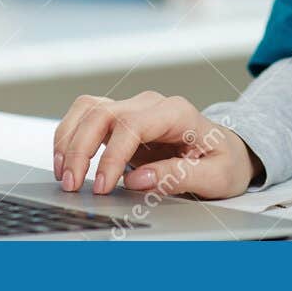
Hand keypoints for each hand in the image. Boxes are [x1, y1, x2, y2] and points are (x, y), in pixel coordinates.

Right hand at [50, 91, 261, 199]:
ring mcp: (134, 108)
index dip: (111, 156)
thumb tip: (137, 180)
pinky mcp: (121, 118)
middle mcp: (151, 104)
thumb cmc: (223, 162)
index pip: (132, 125)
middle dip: (81, 149)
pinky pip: (86, 115)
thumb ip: (179, 176)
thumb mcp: (216, 177)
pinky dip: (70, 135)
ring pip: (88, 108)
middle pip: (103, 113)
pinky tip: (66, 161)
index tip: (102, 186)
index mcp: (177, 113)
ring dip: (69, 139)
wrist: (226, 151)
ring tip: (65, 175)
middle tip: (73, 185)